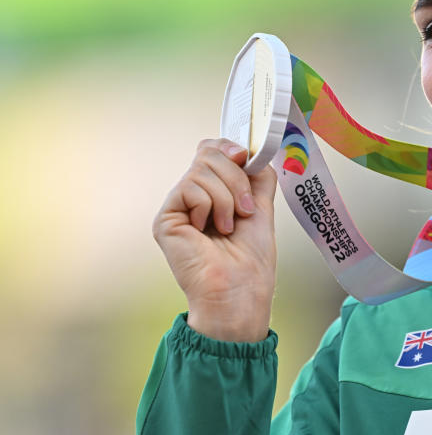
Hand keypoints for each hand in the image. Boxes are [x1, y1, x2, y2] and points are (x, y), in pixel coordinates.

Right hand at [152, 138, 277, 341]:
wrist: (241, 288)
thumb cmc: (252, 258)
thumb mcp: (262, 205)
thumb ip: (257, 175)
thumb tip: (249, 150)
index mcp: (214, 190)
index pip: (211, 149)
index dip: (228, 147)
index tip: (245, 157)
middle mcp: (193, 195)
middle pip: (207, 153)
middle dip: (236, 177)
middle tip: (245, 209)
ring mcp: (178, 206)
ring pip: (201, 169)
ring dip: (227, 197)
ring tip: (229, 226)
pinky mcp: (166, 218)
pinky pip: (190, 188)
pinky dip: (210, 206)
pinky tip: (209, 230)